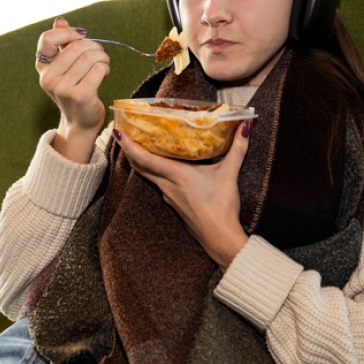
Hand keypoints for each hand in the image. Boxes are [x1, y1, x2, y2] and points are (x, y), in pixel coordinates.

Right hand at [35, 17, 110, 162]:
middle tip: (99, 56)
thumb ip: (61, 43)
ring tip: (103, 65)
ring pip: (91, 56)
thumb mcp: (64, 66)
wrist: (80, 121)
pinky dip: (106, 68)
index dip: (68, 33)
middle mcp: (48, 78)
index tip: (80, 37)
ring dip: (103, 58)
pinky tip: (104, 75)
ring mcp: (63, 88)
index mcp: (42, 67)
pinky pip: (99, 69)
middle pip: (77, 46)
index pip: (48, 38)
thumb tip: (60, 19)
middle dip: (94, 47)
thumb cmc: (74, 89)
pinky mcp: (79, 95)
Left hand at [115, 121, 251, 269]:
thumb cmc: (221, 207)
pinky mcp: (172, 201)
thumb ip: (237, 149)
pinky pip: (156, 182)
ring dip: (139, 160)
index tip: (118, 132)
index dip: (129, 145)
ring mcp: (168, 195)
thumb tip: (245, 126)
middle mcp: (167, 185)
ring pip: (147, 174)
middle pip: (140, 166)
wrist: (219, 237)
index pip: (145, 158)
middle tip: (124, 132)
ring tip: (137, 144)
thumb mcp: (229, 174)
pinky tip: (160, 165)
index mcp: (176, 175)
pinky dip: (152, 170)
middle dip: (129, 149)